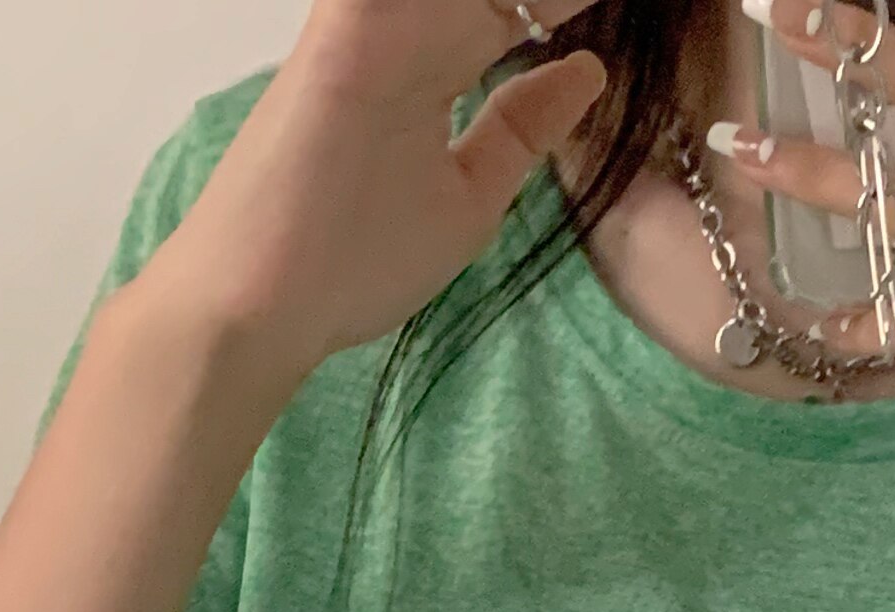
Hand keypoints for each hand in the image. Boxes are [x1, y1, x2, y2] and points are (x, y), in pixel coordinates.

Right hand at [140, 0, 608, 380]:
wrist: (266, 299)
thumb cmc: (355, 261)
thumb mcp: (469, 197)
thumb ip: (522, 130)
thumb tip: (589, 70)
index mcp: (436, 56)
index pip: (518, 2)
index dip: (559, 4)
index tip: (628, 13)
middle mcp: (408, 20)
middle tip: (607, 5)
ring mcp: (378, 16)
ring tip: (560, 6)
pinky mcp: (348, 22)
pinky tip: (519, 9)